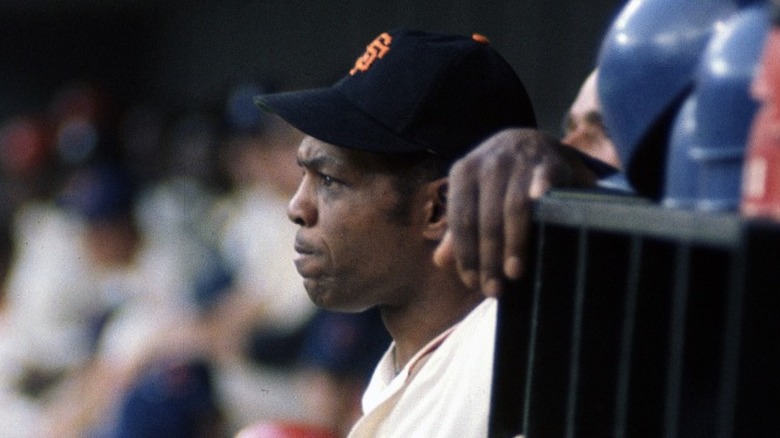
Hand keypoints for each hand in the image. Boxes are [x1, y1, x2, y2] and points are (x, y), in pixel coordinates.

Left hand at [433, 128, 596, 296]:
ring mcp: (518, 161)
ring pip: (513, 208)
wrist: (530, 141)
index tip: (472, 282)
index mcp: (463, 172)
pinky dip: (541, 197)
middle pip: (486, 220)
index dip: (466, 254)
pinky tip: (543, 220)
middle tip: (494, 288)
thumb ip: (458, 228)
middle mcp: (488, 164)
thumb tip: (440, 261)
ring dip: (513, 243)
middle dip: (488, 258)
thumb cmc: (496, 179)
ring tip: (514, 273)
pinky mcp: (547, 162)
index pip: (461, 220)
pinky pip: (542, 183)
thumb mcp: (473, 196)